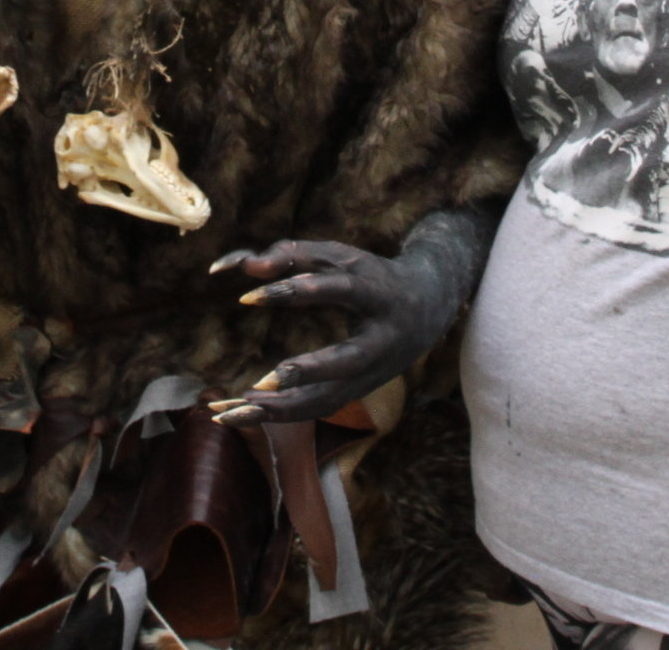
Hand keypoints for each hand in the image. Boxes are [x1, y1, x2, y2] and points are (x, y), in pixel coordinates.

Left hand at [206, 238, 457, 424]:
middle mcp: (381, 336)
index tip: (247, 296)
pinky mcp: (362, 389)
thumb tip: (246, 266)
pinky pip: (324, 408)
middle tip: (262, 383)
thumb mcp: (339, 256)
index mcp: (377, 292)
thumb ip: (292, 254)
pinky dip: (288, 413)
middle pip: (347, 360)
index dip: (296, 290)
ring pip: (333, 397)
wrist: (429, 305)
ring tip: (239, 407)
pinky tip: (252, 413)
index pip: (337, 288)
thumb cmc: (371, 275)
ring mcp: (374, 370)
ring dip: (287, 407)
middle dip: (308, 373)